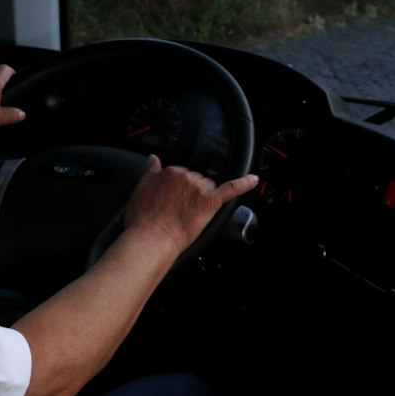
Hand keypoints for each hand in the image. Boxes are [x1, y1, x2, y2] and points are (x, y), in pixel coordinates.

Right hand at [123, 155, 258, 253]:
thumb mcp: (140, 188)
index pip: (182, 175)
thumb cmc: (144, 218)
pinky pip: (231, 189)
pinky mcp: (211, 201)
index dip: (179, 190)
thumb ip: (150, 171)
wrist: (151, 237)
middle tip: (179, 210)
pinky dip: (244, 184)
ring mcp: (200, 188)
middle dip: (192, 193)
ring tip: (190, 214)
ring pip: (210, 187)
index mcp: (171, 171)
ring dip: (204, 197)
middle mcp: (186, 176)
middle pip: (197, 180)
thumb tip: (153, 158)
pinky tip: (253, 180)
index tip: (174, 200)